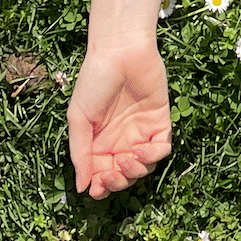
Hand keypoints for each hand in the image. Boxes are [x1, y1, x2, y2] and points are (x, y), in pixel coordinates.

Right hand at [68, 38, 170, 198]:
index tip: (96, 190)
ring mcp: (141, 131)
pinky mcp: (160, 121)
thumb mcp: (78, 119)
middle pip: (124, 175)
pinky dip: (153, 156)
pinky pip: (162, 149)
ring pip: (144, 167)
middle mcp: (121, 140)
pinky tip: (140, 150)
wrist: (119, 51)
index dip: (101, 187)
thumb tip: (80, 188)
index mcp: (99, 141)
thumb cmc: (94, 81)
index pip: (102, 174)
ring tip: (125, 160)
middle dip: (118, 182)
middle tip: (110, 175)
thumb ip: (80, 153)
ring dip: (135, 171)